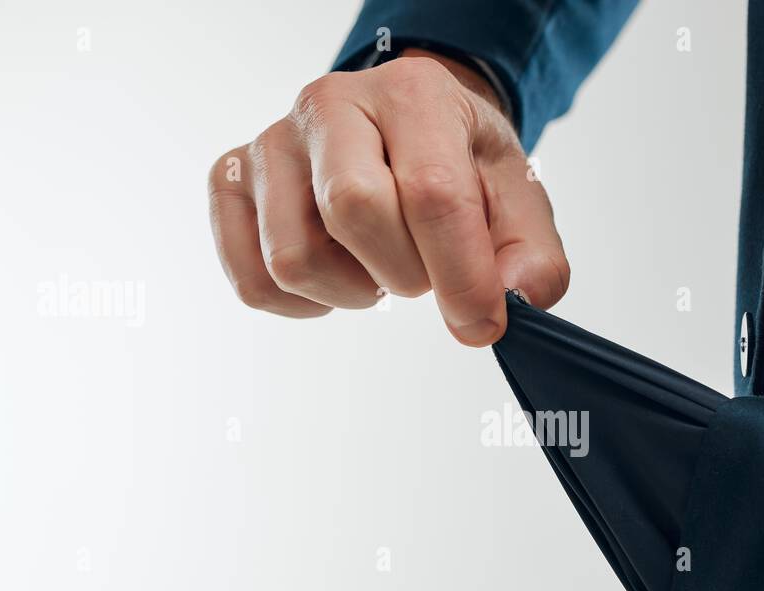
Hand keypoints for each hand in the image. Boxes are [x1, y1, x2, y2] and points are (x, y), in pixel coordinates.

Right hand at [208, 51, 569, 344]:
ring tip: (377, 267)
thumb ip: (531, 251)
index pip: (430, 193)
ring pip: (294, 259)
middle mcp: (329, 103)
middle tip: (422, 272)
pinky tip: (337, 275)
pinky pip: (252, 280)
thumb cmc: (458, 164)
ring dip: (351, 292)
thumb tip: (520, 295)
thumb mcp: (515, 196)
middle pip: (353, 212)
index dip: (461, 275)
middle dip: (401, 272)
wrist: (404, 133)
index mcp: (412, 94)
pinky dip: (301, 303)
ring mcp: (271, 142)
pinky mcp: (232, 181)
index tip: (481, 322)